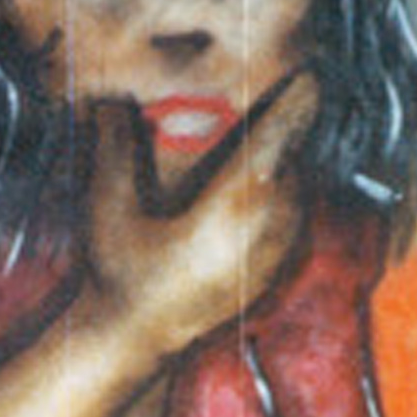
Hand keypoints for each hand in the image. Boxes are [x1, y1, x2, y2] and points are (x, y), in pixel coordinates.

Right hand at [85, 72, 316, 358]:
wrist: (131, 343)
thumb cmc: (119, 278)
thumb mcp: (108, 209)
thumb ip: (113, 147)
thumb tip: (109, 96)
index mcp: (234, 206)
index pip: (280, 138)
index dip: (296, 102)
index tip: (309, 74)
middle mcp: (266, 229)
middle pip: (292, 159)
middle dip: (285, 128)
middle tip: (276, 95)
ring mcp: (274, 255)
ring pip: (296, 190)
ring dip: (284, 162)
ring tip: (266, 135)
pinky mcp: (272, 272)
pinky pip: (292, 219)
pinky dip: (282, 195)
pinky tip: (258, 186)